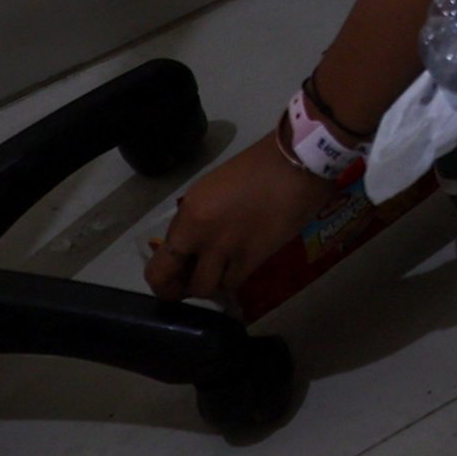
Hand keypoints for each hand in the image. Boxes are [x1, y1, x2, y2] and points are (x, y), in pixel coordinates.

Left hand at [143, 132, 338, 305]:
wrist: (298, 164)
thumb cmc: (258, 167)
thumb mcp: (213, 190)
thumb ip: (196, 220)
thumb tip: (192, 247)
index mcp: (188, 213)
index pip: (158, 262)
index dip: (163, 277)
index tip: (174, 275)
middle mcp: (200, 236)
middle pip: (170, 283)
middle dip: (177, 291)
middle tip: (188, 286)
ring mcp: (226, 250)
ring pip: (205, 288)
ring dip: (210, 285)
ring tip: (221, 272)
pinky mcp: (252, 259)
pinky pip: (232, 282)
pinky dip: (233, 280)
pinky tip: (240, 267)